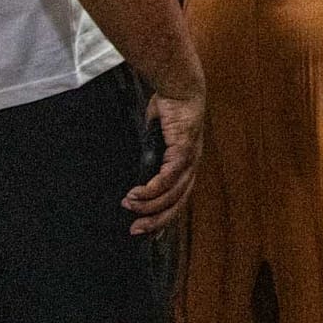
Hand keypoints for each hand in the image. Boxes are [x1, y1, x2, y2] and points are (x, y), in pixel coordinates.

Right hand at [123, 83, 203, 235]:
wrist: (180, 87)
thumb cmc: (169, 112)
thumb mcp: (155, 141)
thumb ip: (151, 159)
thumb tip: (140, 178)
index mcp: (187, 165)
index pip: (179, 199)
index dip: (165, 218)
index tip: (149, 235)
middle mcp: (193, 165)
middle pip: (178, 203)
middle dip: (156, 220)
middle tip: (135, 230)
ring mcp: (191, 158)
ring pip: (173, 193)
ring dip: (150, 204)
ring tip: (130, 206)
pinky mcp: (184, 149)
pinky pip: (170, 176)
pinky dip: (153, 188)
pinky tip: (138, 193)